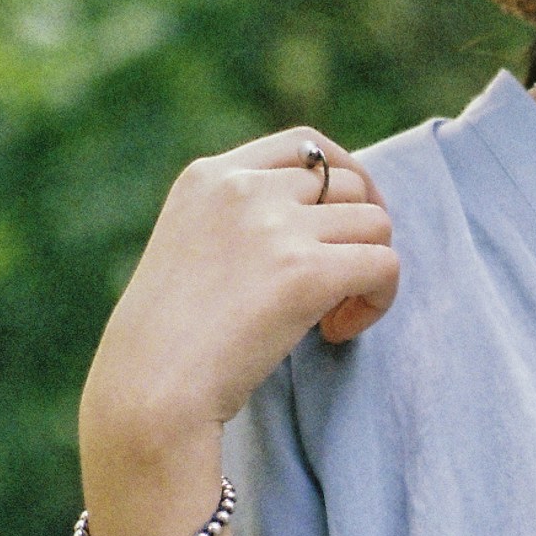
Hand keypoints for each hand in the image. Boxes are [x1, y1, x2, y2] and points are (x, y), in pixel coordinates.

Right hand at [80, 125, 399, 473]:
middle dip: (357, 232)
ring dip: (369, 271)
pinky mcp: (307, 272)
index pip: (303, 144)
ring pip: (375, 222)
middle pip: (348, 182)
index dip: (342, 179)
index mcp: (209, 176)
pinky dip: (377, 302)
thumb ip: (243, 222)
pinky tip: (336, 333)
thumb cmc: (168, 343)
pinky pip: (385, 266)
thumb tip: (324, 220)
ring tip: (332, 317)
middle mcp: (244, 188)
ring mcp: (276, 227)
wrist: (150, 391)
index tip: (343, 226)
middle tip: (339, 285)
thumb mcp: (191, 250)